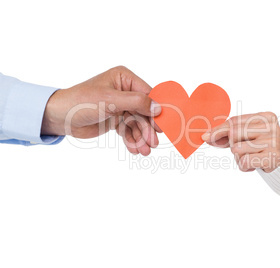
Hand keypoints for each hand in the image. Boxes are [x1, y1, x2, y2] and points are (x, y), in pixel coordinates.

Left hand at [41, 66, 161, 155]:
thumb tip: (158, 108)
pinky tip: (135, 150)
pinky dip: (132, 140)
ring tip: (144, 151)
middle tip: (153, 143)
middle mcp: (124, 91)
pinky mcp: (116, 119)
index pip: (147, 94)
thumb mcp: (111, 100)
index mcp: (124, 79)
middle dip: (148, 129)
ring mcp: (120, 106)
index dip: (157, 110)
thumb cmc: (81, 101)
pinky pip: (128, 130)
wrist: (60, 117)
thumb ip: (137, 102)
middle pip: (144, 111)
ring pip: (137, 123)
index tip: (164, 125)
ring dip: (141, 137)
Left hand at [202, 112, 279, 172]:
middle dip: (233, 144)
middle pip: (234, 133)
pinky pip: (245, 161)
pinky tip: (255, 165)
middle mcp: (271, 126)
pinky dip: (245, 166)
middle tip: (244, 150)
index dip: (218, 130)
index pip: (235, 121)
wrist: (279, 160)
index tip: (206, 137)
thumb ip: (226, 134)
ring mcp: (274, 141)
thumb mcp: (244, 135)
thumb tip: (206, 137)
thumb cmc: (259, 145)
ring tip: (251, 158)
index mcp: (265, 116)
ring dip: (239, 158)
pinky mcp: (273, 157)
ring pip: (237, 149)